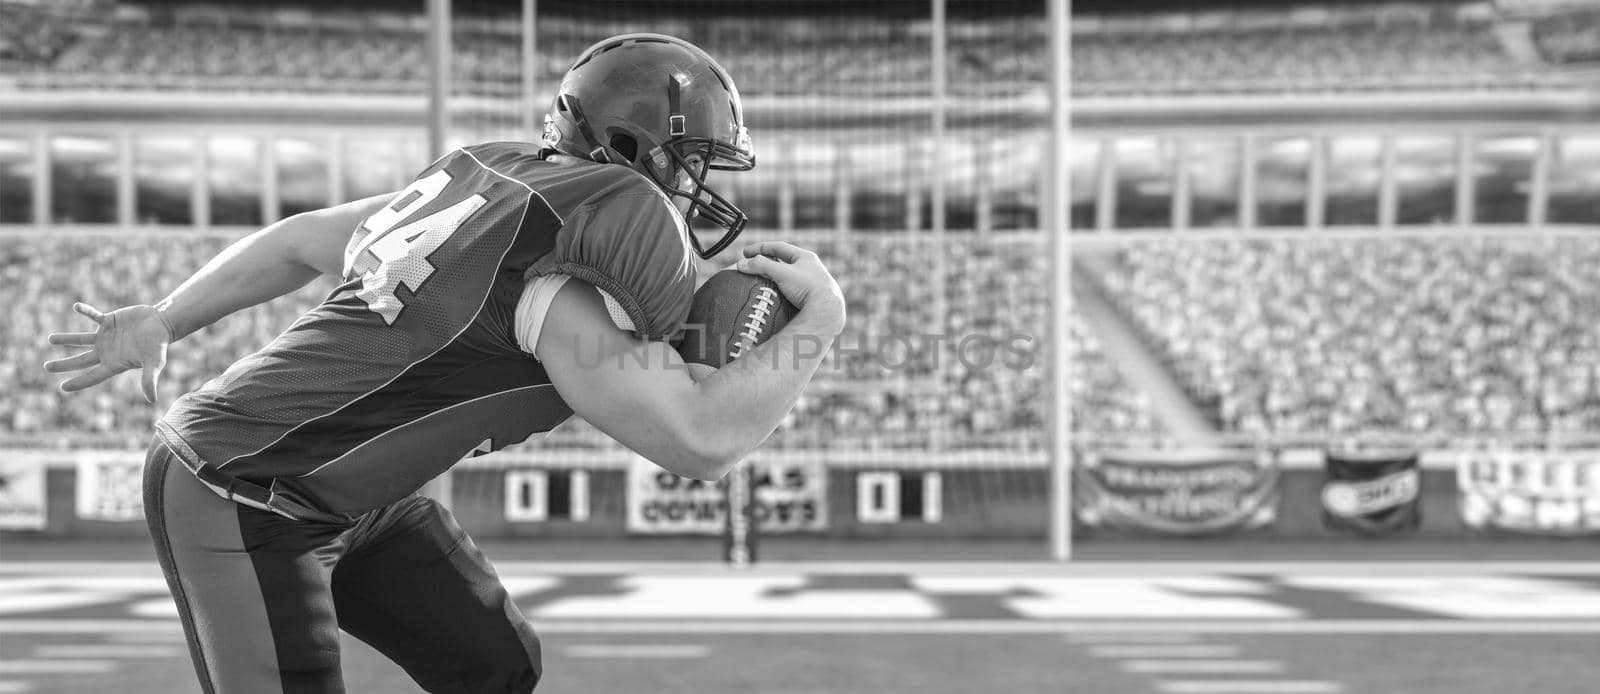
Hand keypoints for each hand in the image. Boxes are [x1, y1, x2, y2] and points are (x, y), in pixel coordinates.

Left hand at [45, 302, 172, 403]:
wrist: (163, 324)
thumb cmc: (158, 345)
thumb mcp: (155, 363)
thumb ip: (149, 379)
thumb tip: (152, 400)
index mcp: (114, 363)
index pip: (93, 376)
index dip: (78, 382)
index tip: (63, 387)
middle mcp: (106, 351)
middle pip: (81, 360)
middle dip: (63, 364)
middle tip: (46, 367)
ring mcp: (106, 336)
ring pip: (81, 340)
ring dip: (66, 339)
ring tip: (50, 339)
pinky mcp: (109, 321)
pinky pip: (93, 315)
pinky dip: (85, 311)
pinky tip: (76, 306)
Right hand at [734, 242, 845, 330]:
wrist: (827, 311)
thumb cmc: (808, 289)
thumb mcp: (781, 272)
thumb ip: (761, 266)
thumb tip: (741, 264)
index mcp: (806, 257)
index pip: (779, 247)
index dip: (760, 248)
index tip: (745, 253)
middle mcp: (811, 268)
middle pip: (784, 261)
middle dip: (767, 262)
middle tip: (753, 266)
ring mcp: (813, 283)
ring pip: (789, 277)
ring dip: (775, 277)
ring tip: (762, 282)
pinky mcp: (812, 298)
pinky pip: (793, 291)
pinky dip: (781, 291)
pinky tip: (775, 298)